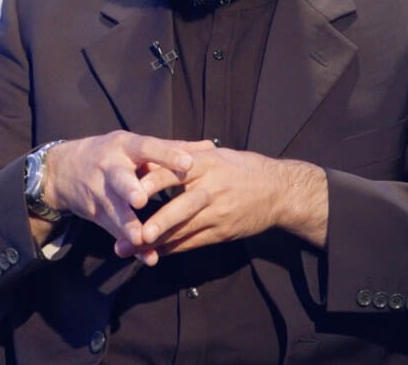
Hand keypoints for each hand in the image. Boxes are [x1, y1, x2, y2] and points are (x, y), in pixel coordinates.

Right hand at [40, 132, 203, 264]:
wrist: (63, 171)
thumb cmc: (112, 155)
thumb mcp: (135, 146)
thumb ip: (172, 148)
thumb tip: (209, 147)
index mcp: (124, 146)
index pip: (146, 147)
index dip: (166, 154)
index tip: (187, 163)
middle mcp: (109, 167)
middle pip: (119, 178)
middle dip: (129, 189)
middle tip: (141, 200)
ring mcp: (99, 192)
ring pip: (115, 211)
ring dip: (129, 226)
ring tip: (143, 238)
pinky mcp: (96, 214)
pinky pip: (115, 231)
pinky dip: (131, 246)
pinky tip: (147, 257)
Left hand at [116, 149, 328, 261]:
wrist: (279, 191)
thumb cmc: (241, 168)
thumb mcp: (215, 155)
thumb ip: (183, 156)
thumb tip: (149, 155)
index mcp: (206, 165)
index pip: (174, 173)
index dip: (151, 183)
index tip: (129, 191)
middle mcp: (211, 190)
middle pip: (179, 208)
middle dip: (154, 224)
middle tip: (129, 234)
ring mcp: (217, 214)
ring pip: (183, 231)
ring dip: (154, 242)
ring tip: (128, 249)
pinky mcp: (222, 233)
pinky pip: (192, 243)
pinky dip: (170, 249)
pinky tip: (151, 253)